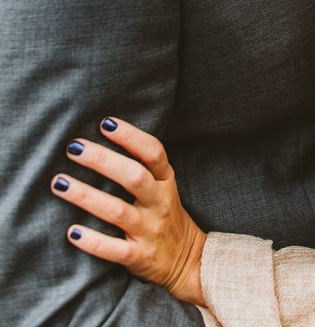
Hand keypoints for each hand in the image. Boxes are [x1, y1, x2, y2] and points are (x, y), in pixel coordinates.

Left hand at [50, 118, 206, 306]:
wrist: (186, 259)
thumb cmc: (164, 213)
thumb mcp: (163, 186)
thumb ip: (142, 165)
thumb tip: (103, 138)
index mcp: (166, 181)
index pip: (153, 152)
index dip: (131, 136)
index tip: (105, 123)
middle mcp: (160, 202)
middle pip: (134, 177)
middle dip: (103, 160)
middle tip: (74, 147)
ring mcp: (150, 230)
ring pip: (117, 211)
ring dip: (86, 196)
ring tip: (60, 183)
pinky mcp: (139, 257)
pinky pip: (114, 249)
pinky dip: (92, 241)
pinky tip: (72, 231)